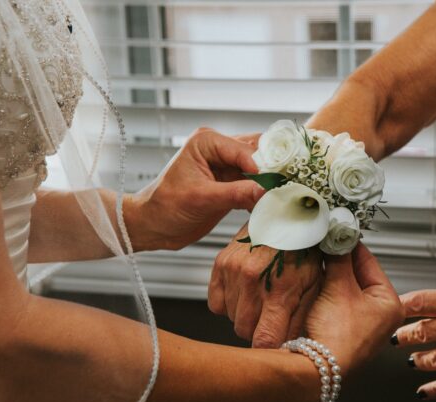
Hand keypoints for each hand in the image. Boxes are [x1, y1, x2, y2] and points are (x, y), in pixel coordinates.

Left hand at [126, 128, 264, 251]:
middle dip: (270, 171)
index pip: (246, 150)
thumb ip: (236, 193)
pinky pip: (255, 184)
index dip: (262, 167)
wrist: (153, 226)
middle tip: (282, 189)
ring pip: (259, 168)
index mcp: (207, 142)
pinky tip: (265, 205)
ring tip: (276, 198)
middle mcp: (218, 148)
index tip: (275, 186)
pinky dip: (261, 194)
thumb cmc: (165, 207)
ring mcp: (226, 165)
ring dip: (267, 183)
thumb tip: (265, 190)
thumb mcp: (202, 199)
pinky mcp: (230, 183)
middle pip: (257, 153)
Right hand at [209, 224, 322, 347]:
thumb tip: (294, 345)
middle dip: (258, 330)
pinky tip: (246, 292)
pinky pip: (216, 303)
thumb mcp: (315, 283)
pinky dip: (229, 303)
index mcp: (279, 291)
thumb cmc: (307, 246)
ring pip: (231, 318)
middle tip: (272, 316)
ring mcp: (233, 272)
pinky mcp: (220, 264)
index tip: (276, 344)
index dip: (270, 348)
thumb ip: (302, 316)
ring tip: (262, 297)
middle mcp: (251, 282)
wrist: (289, 211)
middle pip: (244, 332)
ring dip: (245, 314)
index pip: (264, 342)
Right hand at [305, 244, 403, 371]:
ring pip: (343, 288)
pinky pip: (334, 303)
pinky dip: (324, 291)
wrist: (316, 369)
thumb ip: (339, 258)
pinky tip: (312, 282)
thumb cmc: (337, 335)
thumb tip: (338, 235)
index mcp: (390, 304)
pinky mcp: (343, 332)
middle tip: (323, 244)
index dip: (350, 245)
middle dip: (338, 260)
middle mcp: (380, 316)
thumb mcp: (338, 287)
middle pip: (356, 275)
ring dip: (329, 275)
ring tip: (315, 260)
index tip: (337, 231)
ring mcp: (361, 325)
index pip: (370, 262)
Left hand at [393, 281, 435, 398]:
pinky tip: (423, 391)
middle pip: (419, 331)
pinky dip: (434, 389)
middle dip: (401, 336)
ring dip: (415, 360)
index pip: (419, 301)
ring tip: (410, 360)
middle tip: (393, 337)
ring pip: (430, 358)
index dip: (400, 306)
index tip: (390, 307)